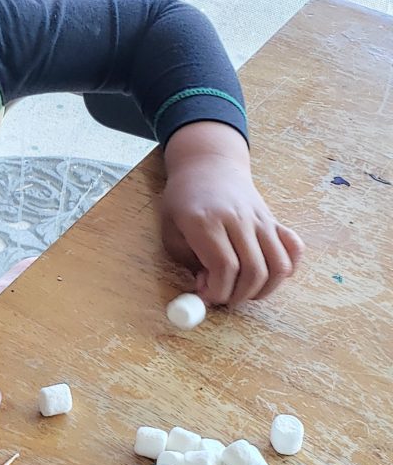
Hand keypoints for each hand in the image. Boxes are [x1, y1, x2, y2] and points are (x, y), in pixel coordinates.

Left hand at [161, 122, 304, 305]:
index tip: (207, 297)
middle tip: (224, 298)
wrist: (208, 166)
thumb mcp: (171, 229)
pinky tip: (267, 275)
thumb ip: (188, 261)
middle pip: (253, 270)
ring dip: (263, 289)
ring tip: (243, 291)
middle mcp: (237, 219)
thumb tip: (210, 289)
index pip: (224, 266)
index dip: (218, 291)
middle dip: (239, 295)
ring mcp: (260, 219)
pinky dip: (287, 269)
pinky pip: (294, 250)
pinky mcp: (274, 220)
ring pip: (278, 265)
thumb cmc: (183, 200)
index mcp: (205, 221)